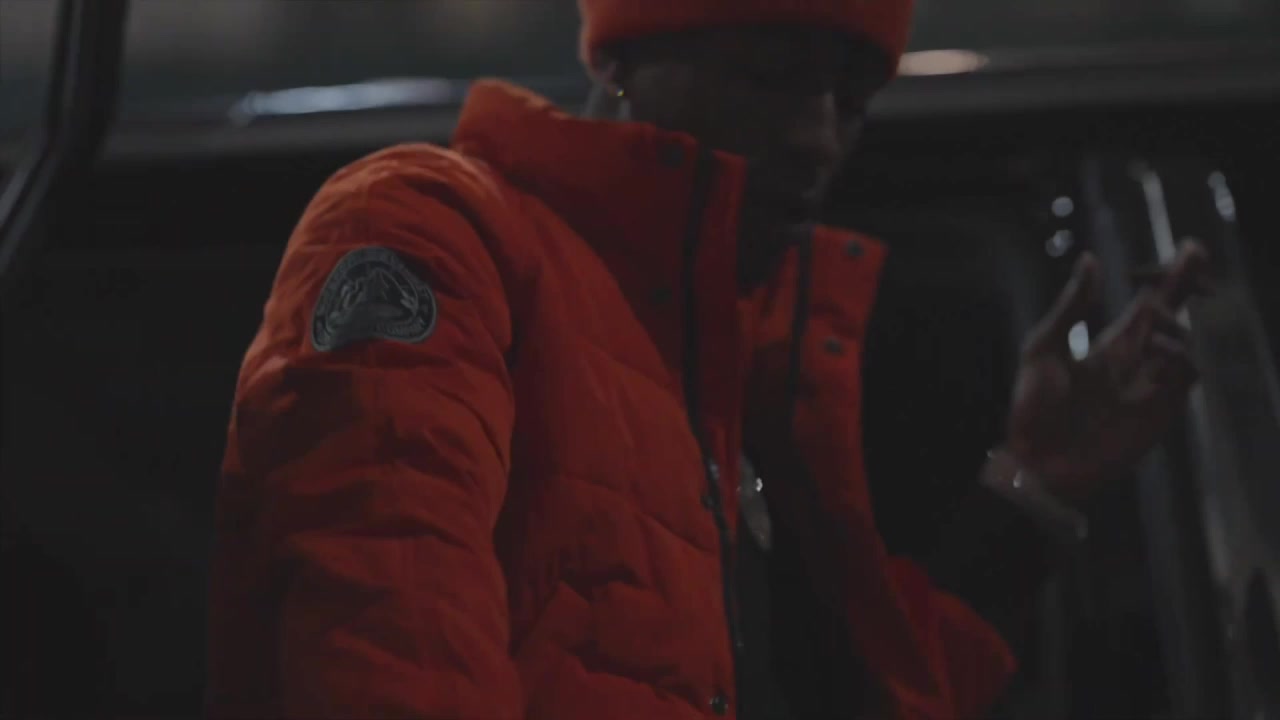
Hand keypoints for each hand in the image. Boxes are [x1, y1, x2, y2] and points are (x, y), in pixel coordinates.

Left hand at [1005, 241, 1211, 504]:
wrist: (1037, 460)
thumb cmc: (1033, 408)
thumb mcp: (1044, 347)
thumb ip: (1071, 306)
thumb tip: (1089, 259)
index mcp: (1110, 344)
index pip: (1149, 303)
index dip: (1169, 277)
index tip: (1184, 249)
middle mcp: (1136, 361)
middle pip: (1173, 314)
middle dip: (1188, 283)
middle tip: (1196, 252)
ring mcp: (1150, 385)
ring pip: (1184, 344)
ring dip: (1176, 323)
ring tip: (1156, 320)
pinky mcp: (1157, 411)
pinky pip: (1186, 378)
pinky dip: (1181, 358)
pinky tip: (1159, 349)